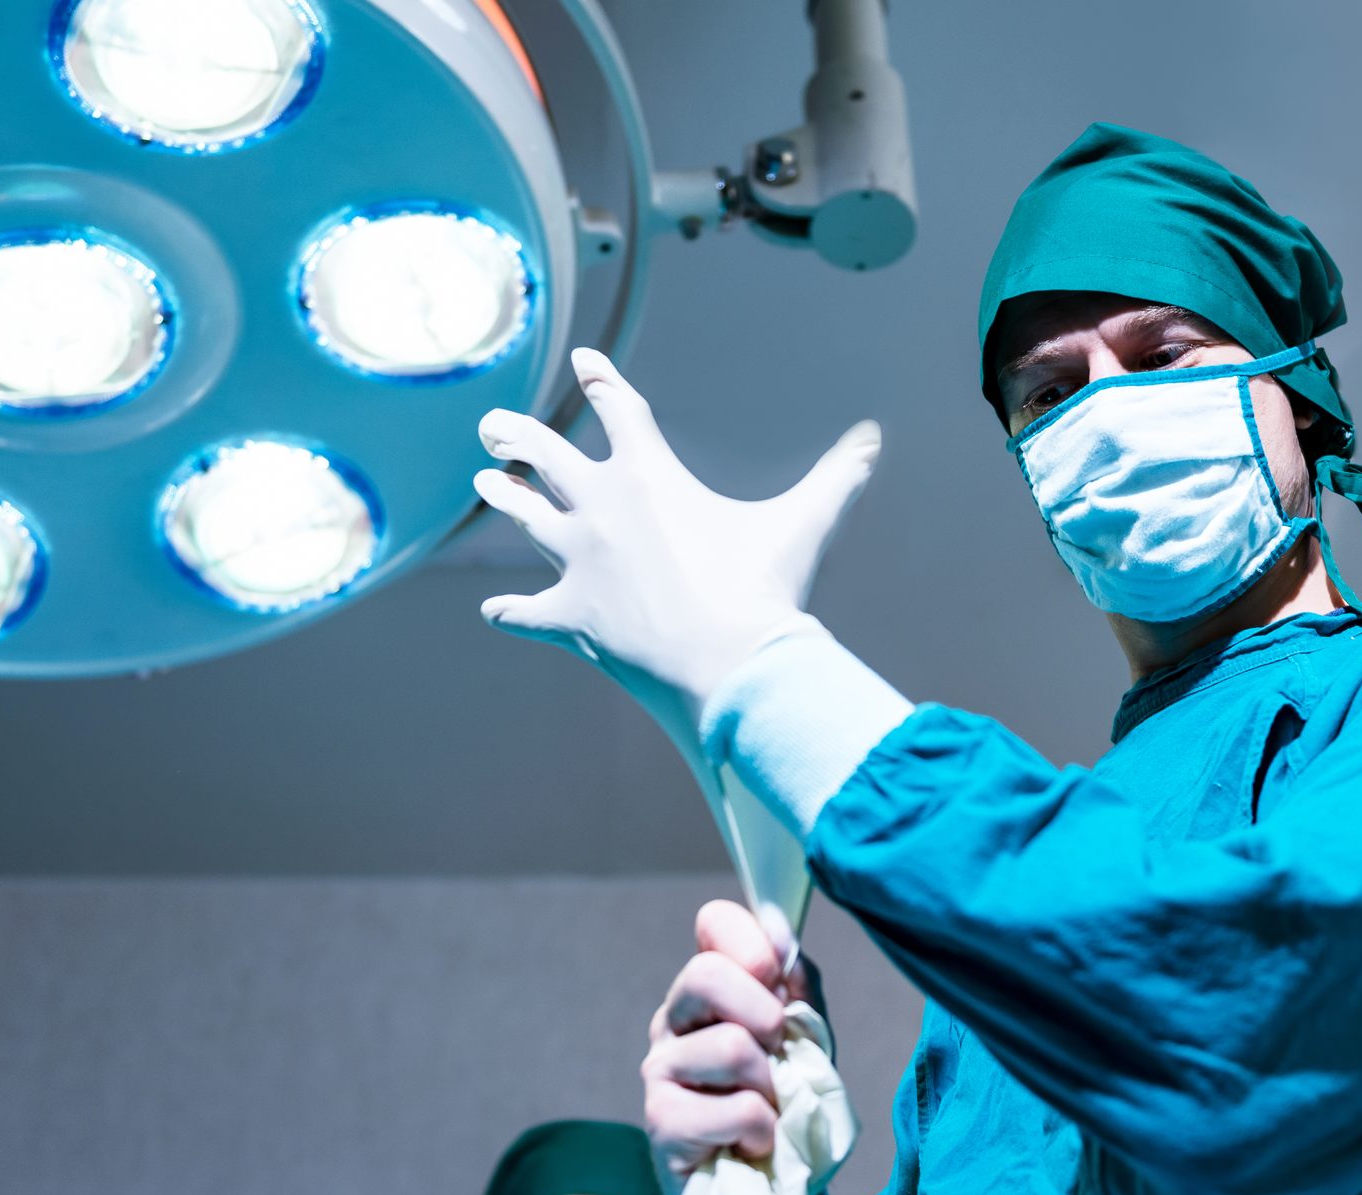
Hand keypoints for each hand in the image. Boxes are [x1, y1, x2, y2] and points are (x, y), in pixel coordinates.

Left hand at [474, 349, 881, 755]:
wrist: (731, 666)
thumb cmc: (766, 590)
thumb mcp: (806, 523)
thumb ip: (837, 476)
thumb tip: (874, 438)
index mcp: (650, 476)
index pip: (618, 409)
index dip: (600, 380)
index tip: (583, 361)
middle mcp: (602, 510)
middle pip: (545, 455)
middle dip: (517, 434)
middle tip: (493, 424)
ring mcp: (578, 565)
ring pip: (527, 519)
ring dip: (505, 497)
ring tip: (487, 480)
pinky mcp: (570, 619)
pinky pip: (528, 613)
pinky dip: (512, 613)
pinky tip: (495, 612)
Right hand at [643, 900, 823, 1194]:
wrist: (772, 1180)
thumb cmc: (783, 1105)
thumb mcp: (804, 1037)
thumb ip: (796, 984)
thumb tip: (779, 928)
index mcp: (707, 991)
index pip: (714, 923)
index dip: (751, 939)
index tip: (776, 973)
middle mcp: (673, 1021)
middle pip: (706, 974)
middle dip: (764, 1013)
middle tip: (777, 1051)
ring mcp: (660, 1070)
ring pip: (732, 1047)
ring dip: (772, 1087)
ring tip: (767, 1109)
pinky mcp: (662, 1122)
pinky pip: (738, 1108)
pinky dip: (763, 1130)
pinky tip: (752, 1142)